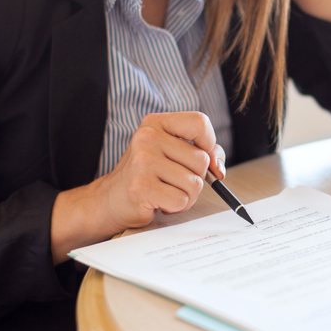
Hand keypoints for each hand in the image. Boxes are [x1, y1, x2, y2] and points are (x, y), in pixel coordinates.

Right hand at [50, 112, 224, 259]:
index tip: (205, 160)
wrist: (112, 200)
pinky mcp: (141, 186)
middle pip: (201, 160)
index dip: (210, 144)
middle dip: (196, 178)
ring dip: (186, 196)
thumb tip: (218, 169)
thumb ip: (205, 153)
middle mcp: (147, 137)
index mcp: (155, 123)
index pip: (200, 122)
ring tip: (165, 192)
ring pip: (195, 183)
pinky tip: (158, 202)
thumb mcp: (174, 154)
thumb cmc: (149, 176)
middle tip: (173, 182)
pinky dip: (176, 207)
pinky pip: (181, 200)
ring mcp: (142, 161)